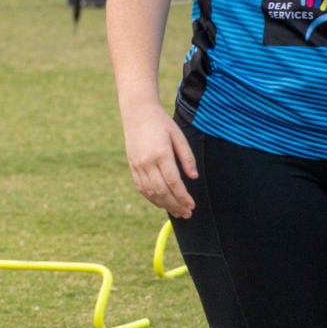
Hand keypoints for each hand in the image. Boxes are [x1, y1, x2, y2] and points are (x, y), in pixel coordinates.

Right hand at [121, 103, 197, 218]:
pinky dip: (152, 198)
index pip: (173, 182)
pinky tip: (161, 203)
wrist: (137, 113)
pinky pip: (141, 187)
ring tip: (177, 212)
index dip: (183, 196)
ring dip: (164, 204)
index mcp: (161, 154)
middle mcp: (147, 162)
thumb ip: (187, 157)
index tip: (192, 206)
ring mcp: (137, 165)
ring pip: (151, 192)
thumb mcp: (178, 136)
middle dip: (175, 204)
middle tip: (186, 214)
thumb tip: (193, 177)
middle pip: (161, 190)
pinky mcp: (132, 166)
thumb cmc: (161, 123)